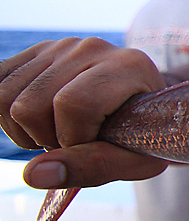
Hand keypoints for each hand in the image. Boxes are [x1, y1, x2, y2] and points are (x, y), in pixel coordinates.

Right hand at [0, 37, 168, 187]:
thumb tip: (34, 174)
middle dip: (46, 139)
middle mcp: (92, 48)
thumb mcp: (136, 160)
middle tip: (75, 141)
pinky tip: (40, 119)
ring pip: (4, 97)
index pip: (73, 104)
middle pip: (30, 105)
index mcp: (127, 67)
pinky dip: (7, 116)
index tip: (93, 147)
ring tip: (60, 131)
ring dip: (25, 130)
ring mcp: (62, 46)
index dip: (73, 139)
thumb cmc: (143, 136)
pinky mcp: (37, 52)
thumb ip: (93, 167)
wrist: (144, 109)